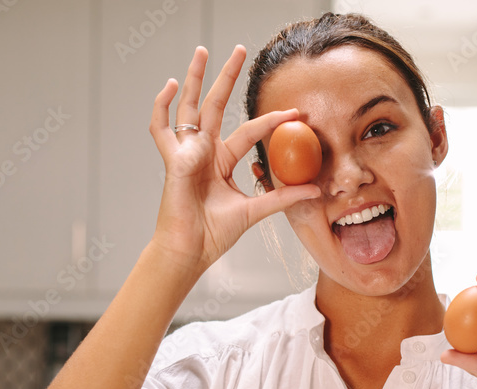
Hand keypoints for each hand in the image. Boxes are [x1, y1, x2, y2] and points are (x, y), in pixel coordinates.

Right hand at [148, 45, 320, 275]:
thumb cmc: (213, 234)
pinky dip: (162, 106)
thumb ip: (281, 197)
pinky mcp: (173, 161)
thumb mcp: (255, 211)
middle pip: (216, 105)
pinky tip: (170, 86)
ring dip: (195, 78)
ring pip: (190, 107)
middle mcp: (203, 152)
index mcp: (222, 161)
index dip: (273, 120)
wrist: (190, 251)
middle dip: (228, 77)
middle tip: (240, 49)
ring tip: (202, 51)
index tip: (297, 113)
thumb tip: (315, 190)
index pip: (250, 131)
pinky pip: (161, 129)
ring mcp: (186, 153)